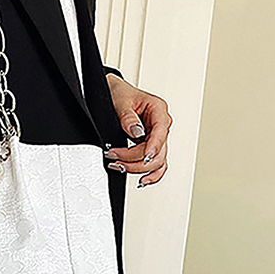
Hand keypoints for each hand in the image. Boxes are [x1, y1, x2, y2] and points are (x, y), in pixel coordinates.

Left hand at [104, 73, 171, 187]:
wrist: (114, 92)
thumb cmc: (120, 93)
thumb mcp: (121, 101)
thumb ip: (128, 117)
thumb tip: (136, 132)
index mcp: (158, 110)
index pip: (161, 133)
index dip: (153, 147)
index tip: (143, 156)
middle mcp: (161, 125)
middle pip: (158, 151)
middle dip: (135, 159)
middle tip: (114, 158)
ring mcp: (157, 137)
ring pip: (157, 161)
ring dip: (138, 168)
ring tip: (119, 167)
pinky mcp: (150, 145)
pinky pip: (157, 163)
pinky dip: (152, 174)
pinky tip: (142, 181)